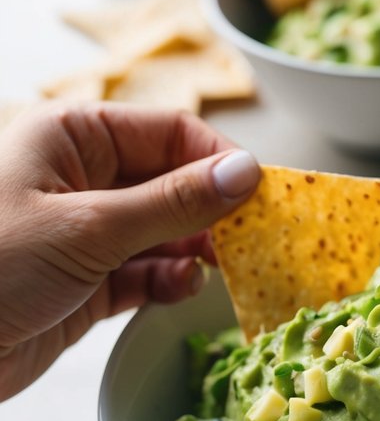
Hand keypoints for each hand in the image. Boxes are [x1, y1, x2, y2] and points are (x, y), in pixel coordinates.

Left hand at [0, 102, 260, 398]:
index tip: (264, 194)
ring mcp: (84, 232)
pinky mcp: (85, 283)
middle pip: (173, 181)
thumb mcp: (87, 228)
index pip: (170, 131)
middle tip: (257, 239)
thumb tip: (245, 173)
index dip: (221, 160)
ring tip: (227, 269)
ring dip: (196, 251)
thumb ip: (172, 203)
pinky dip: (169, 282)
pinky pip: (145, 273)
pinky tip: (182, 289)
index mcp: (73, 137)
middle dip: (215, 211)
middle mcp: (82, 177)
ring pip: (165, 231)